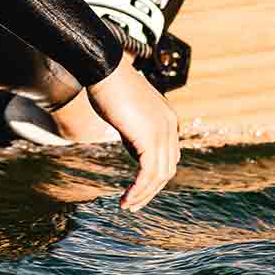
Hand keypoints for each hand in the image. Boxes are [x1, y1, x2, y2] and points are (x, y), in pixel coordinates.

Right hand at [85, 56, 179, 210]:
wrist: (103, 68)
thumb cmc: (109, 85)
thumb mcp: (128, 111)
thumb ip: (136, 129)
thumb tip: (134, 147)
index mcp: (168, 119)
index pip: (167, 156)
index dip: (153, 175)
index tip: (137, 187)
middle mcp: (171, 126)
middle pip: (166, 169)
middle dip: (150, 190)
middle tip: (132, 203)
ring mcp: (163, 132)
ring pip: (159, 175)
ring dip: (143, 195)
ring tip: (127, 206)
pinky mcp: (150, 138)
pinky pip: (148, 174)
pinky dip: (138, 190)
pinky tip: (125, 200)